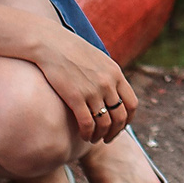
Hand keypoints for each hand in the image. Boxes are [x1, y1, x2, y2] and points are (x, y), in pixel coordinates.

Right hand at [31, 20, 135, 142]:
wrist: (51, 44)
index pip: (131, 104)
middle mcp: (108, 83)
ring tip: (93, 138)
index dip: (128, 119)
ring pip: (104, 123)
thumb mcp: (98, 60)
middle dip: (115, 132)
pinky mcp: (76, 97)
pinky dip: (87, 133)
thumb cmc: (72, 52)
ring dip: (100, 135)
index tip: (120, 126)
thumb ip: (108, 75)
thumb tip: (113, 92)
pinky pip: (87, 123)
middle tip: (108, 138)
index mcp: (116, 74)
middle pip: (120, 117)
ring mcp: (93, 91)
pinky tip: (83, 136)